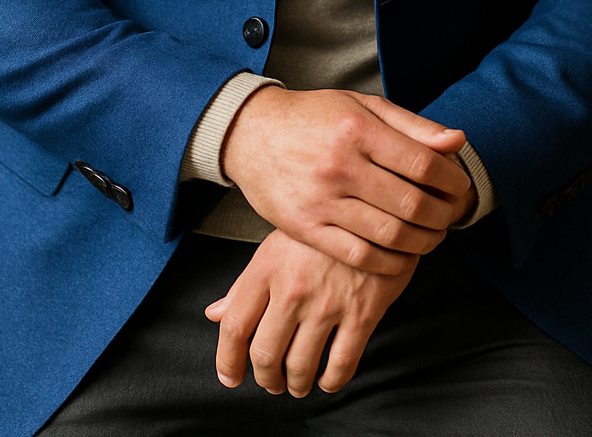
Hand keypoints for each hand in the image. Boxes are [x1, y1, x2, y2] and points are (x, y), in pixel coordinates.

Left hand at [206, 228, 417, 396]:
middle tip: (271, 382)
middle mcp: (293, 288)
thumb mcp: (277, 244)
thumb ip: (245, 283)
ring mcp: (329, 302)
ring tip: (297, 383)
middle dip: (265, 378)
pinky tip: (327, 379)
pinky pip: (342, 364)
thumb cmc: (321, 227)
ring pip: (301, 366)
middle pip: (265, 354)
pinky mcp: (363, 312)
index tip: (231, 377)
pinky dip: (331, 381)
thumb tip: (214, 314)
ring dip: (296, 384)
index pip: (235, 326)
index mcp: (267, 267)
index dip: (227, 361)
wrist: (377, 206)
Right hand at [220, 87, 472, 273]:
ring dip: (423, 241)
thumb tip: (457, 141)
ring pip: (390, 235)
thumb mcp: (362, 105)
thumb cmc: (314, 117)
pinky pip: (360, 256)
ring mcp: (322, 200)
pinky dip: (390, 262)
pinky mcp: (306, 228)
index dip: (452, 181)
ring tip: (432, 235)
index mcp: (358, 129)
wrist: (251, 133)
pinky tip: (402, 254)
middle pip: (412, 204)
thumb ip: (412, 124)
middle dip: (443, 215)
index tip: (461, 187)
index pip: (422, 163)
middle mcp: (340, 165)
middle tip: (452, 216)